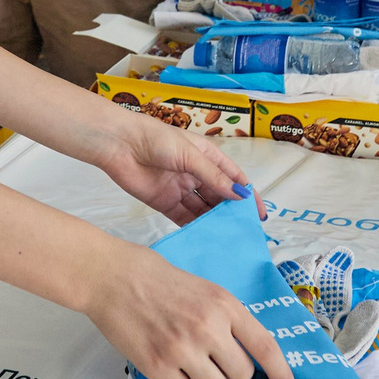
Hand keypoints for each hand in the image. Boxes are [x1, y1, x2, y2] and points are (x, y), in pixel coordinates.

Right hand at [79, 241, 294, 378]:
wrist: (112, 276)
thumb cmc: (155, 278)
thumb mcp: (203, 288)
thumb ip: (225, 318)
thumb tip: (246, 353)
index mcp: (224, 304)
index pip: (265, 346)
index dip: (282, 373)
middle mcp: (209, 327)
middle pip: (240, 374)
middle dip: (228, 372)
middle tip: (208, 359)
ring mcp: (183, 348)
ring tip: (186, 364)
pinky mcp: (157, 365)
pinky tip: (170, 371)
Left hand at [93, 110, 248, 225]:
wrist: (120, 144)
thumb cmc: (156, 139)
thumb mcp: (190, 156)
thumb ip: (214, 177)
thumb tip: (240, 195)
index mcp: (207, 156)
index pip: (233, 177)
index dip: (247, 194)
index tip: (259, 214)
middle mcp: (196, 174)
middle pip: (219, 196)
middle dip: (232, 212)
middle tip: (244, 232)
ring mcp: (181, 189)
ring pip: (203, 209)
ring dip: (214, 221)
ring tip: (228, 239)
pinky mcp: (165, 202)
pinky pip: (184, 218)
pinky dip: (195, 227)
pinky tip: (205, 238)